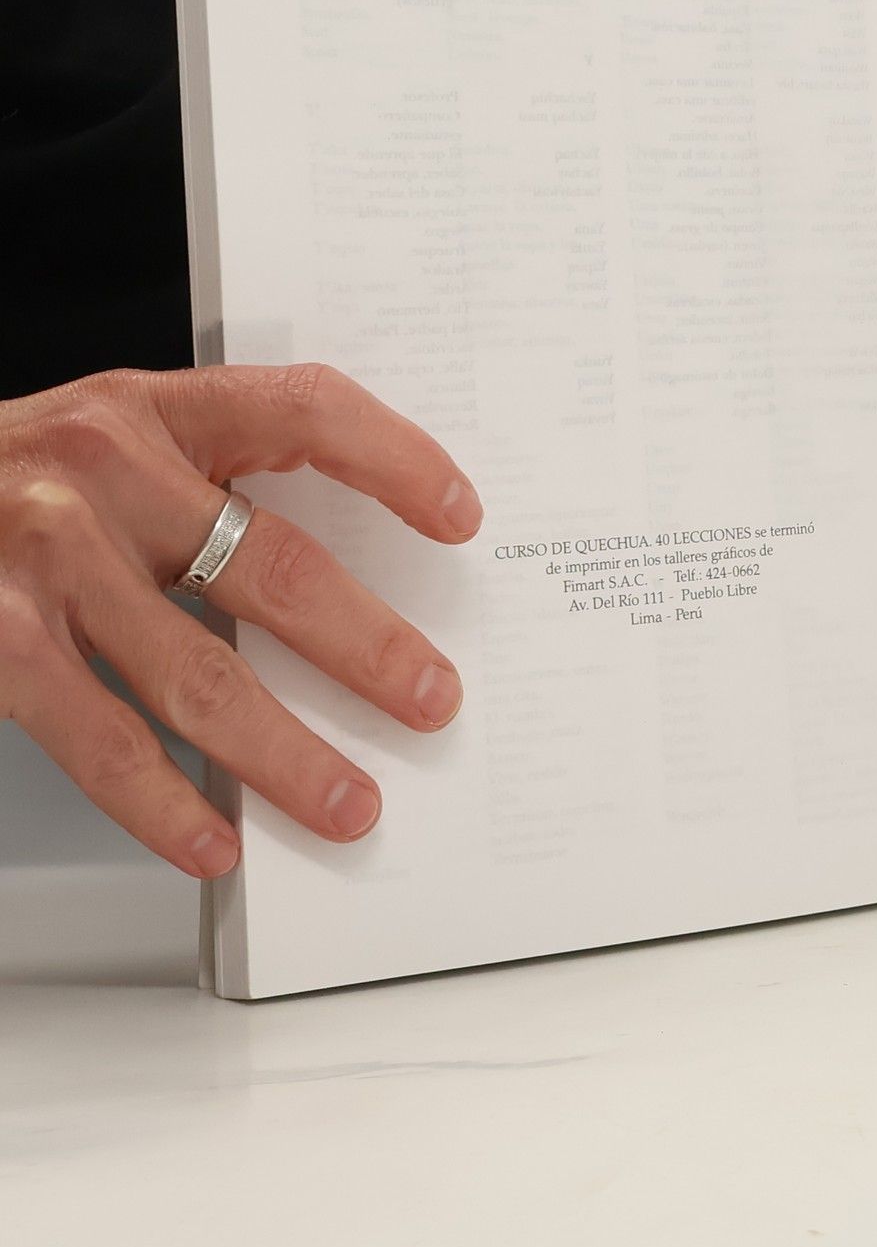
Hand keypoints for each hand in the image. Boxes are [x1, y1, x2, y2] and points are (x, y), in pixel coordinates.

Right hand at [0, 365, 481, 876]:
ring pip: (196, 674)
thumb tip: (342, 582)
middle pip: (272, 565)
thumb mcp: (111, 438)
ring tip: (348, 802)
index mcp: (154, 406)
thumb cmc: (14, 476)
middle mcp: (104, 470)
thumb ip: (206, 480)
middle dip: (366, 647)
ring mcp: (44, 556)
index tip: (461, 516)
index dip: (393, 458)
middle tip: (432, 699)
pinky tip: (212, 839)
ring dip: (282, 753)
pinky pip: (96, 736)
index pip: (303, 409)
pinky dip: (160, 800)